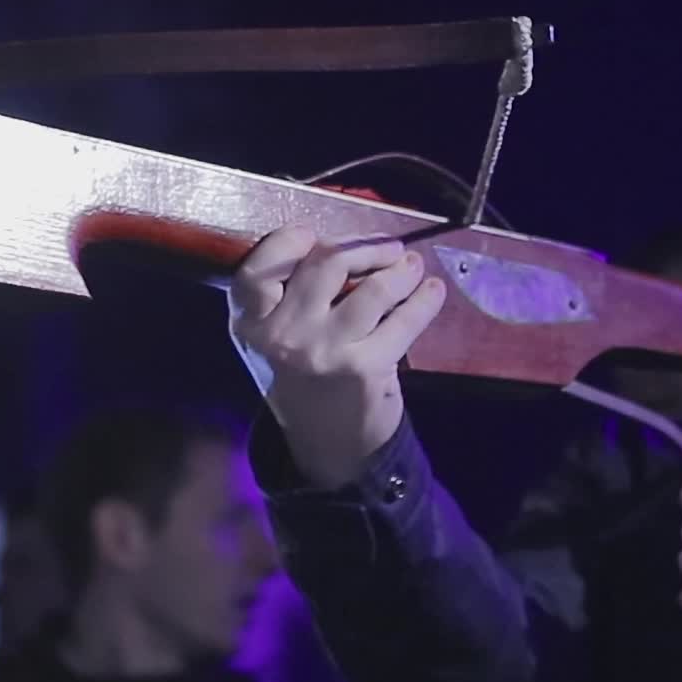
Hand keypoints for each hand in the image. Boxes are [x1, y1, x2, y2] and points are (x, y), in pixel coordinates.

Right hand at [229, 225, 446, 487]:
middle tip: (388, 248)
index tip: (312, 236)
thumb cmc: (302, 379)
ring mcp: (323, 351)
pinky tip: (432, 292)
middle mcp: (280, 335)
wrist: (326, 445)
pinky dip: (423, 301)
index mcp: (250, 324)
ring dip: (401, 271)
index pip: (258, 269)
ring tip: (413, 266)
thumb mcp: (273, 340)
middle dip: (366, 247)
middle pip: (327, 264)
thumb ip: (288, 295)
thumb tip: (344, 244)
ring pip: (373, 289)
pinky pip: (403, 320)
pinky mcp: (363, 367)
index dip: (285, 242)